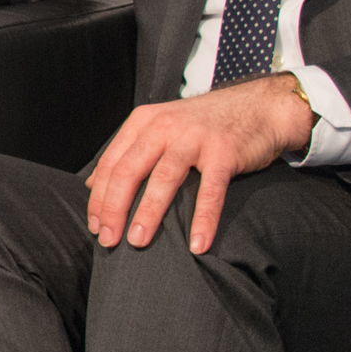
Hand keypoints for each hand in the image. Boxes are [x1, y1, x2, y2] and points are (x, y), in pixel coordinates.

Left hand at [83, 73, 313, 253]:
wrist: (259, 106)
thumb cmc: (203, 125)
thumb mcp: (159, 127)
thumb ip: (128, 152)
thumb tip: (91, 184)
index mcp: (143, 122)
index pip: (110, 163)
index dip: (99, 197)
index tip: (95, 226)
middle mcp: (164, 127)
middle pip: (128, 171)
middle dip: (114, 209)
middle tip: (107, 239)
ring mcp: (194, 138)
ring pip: (163, 179)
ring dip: (148, 213)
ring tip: (137, 242)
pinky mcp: (224, 152)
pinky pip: (210, 191)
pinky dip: (203, 219)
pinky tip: (197, 245)